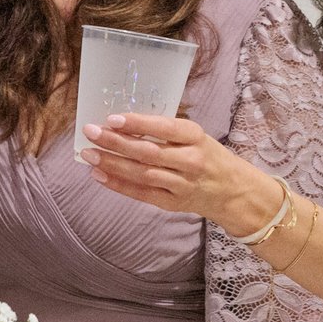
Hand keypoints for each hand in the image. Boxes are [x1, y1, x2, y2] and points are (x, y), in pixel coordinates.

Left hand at [81, 111, 282, 234]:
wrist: (233, 191)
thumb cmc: (207, 156)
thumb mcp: (194, 137)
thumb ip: (164, 131)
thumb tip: (119, 123)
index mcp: (196, 137)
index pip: (165, 128)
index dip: (137, 124)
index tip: (111, 118)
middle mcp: (191, 160)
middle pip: (148, 152)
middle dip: (115, 142)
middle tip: (90, 132)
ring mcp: (182, 184)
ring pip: (141, 174)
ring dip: (111, 163)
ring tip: (88, 154)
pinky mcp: (172, 203)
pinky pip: (141, 193)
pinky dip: (117, 184)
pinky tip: (98, 175)